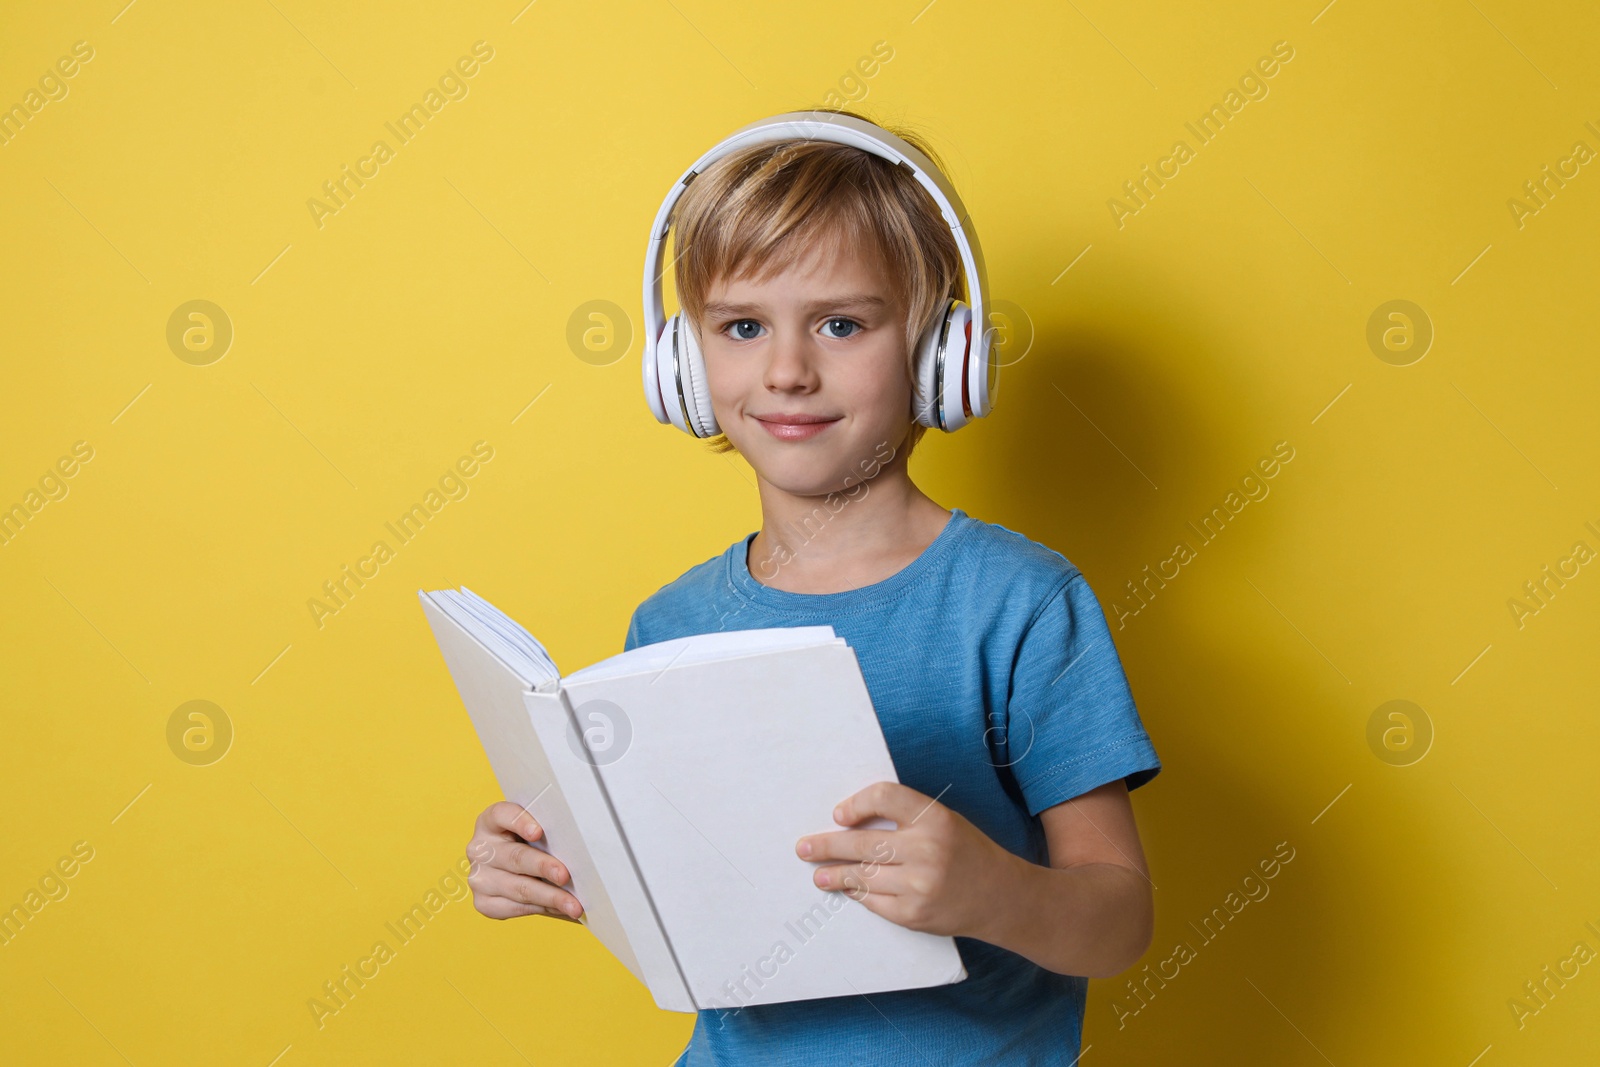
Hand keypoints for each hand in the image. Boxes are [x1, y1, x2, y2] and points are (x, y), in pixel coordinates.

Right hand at [466, 801, 583, 921]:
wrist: (514, 868)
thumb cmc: (530, 843)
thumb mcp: (534, 829)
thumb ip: (546, 830)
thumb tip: (578, 842)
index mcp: (490, 822)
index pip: (501, 815)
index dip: (520, 822)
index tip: (539, 832)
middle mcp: (480, 849)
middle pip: (515, 857)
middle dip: (543, 867)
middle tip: (565, 875)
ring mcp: (479, 877)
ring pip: (519, 888)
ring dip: (550, 897)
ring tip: (573, 905)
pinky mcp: (483, 903)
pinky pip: (516, 908)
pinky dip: (543, 908)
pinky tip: (560, 908)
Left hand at [794, 782, 1020, 938]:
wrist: (1001, 896)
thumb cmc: (967, 851)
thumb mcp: (944, 820)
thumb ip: (905, 818)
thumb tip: (849, 822)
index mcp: (935, 817)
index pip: (883, 797)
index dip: (856, 804)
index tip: (839, 815)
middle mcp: (926, 850)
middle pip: (861, 843)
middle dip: (826, 846)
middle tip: (803, 847)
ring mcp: (919, 885)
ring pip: (861, 876)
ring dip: (834, 875)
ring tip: (818, 874)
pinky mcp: (913, 914)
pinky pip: (873, 901)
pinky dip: (858, 893)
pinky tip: (847, 889)